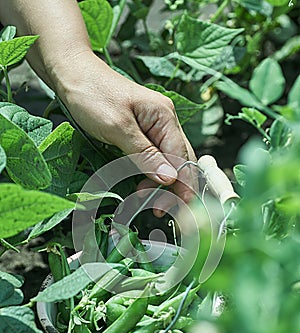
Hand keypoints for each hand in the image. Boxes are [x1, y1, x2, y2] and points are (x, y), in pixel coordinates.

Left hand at [57, 52, 196, 215]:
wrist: (72, 74)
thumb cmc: (92, 95)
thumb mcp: (118, 127)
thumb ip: (144, 154)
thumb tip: (170, 178)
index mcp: (164, 116)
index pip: (182, 157)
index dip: (181, 184)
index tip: (173, 206)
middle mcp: (165, 121)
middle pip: (181, 160)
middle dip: (174, 188)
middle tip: (159, 210)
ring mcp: (155, 126)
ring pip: (169, 161)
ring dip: (161, 184)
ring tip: (145, 200)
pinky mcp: (143, 132)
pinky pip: (155, 157)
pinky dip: (151, 175)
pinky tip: (141, 186)